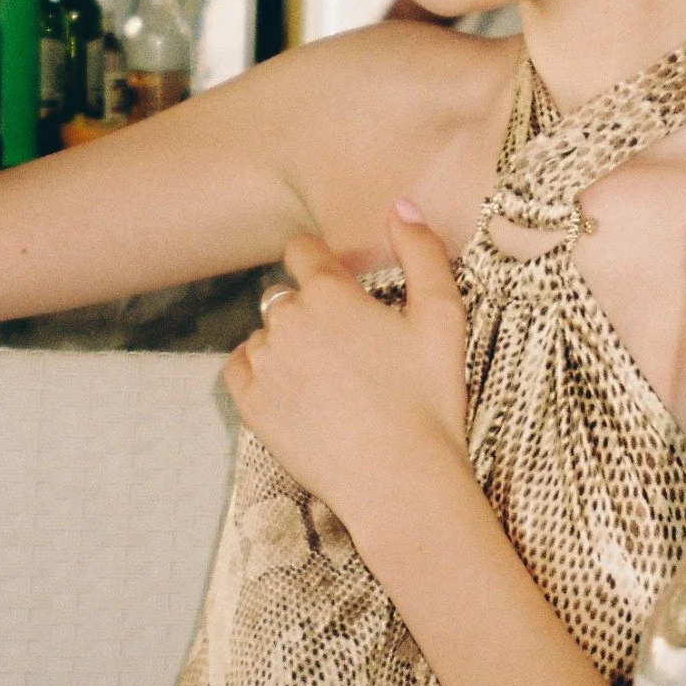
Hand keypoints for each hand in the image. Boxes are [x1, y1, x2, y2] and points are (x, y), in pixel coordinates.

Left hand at [224, 203, 470, 532]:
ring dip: (288, 345)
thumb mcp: (443, 317)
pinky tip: (299, 394)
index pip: (304, 251)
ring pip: (265, 333)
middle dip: (311, 312)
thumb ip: (422, 251)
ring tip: (331, 382)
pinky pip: (242, 368)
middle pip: (285, 295)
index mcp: (330, 293)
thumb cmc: (429, 399)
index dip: (324, 267)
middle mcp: (286, 320)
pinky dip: (263, 374)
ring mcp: (264, 363)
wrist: (401, 481)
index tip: (345, 294)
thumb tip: (400, 204)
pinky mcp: (250, 404)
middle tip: (350, 352)